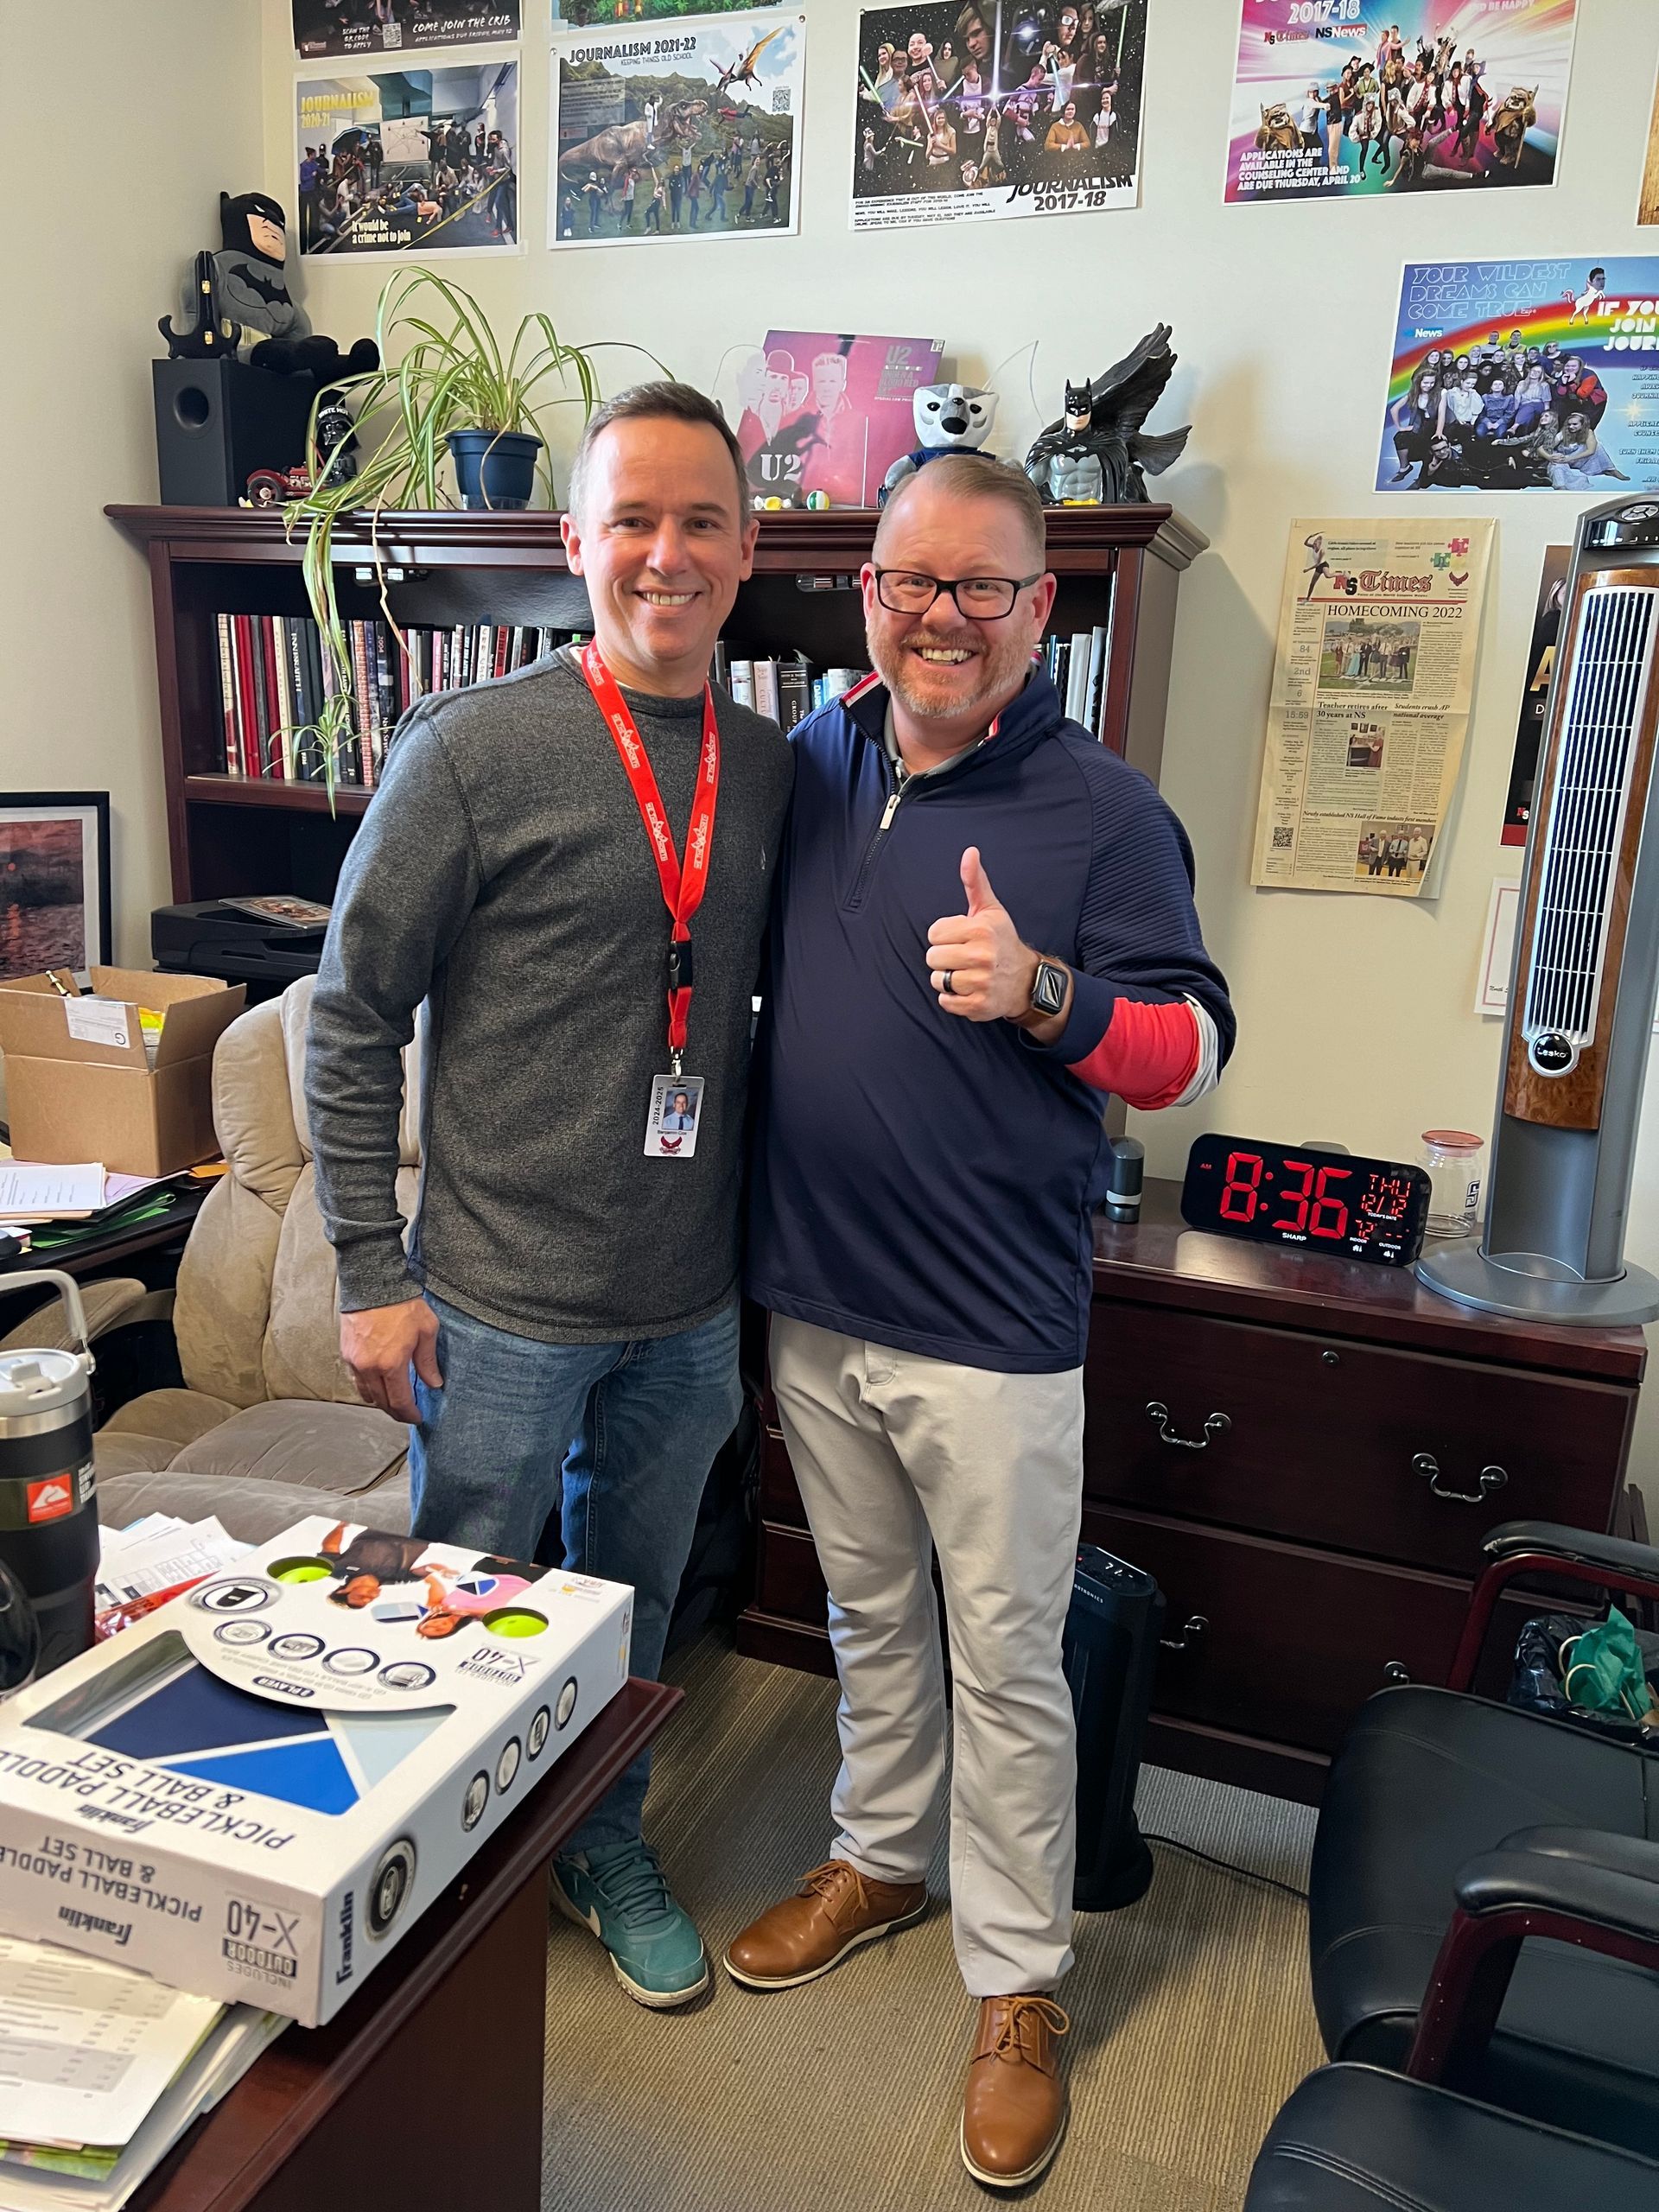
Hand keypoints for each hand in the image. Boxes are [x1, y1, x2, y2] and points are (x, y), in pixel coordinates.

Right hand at [340, 1296, 440, 1424]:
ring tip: (393, 1400)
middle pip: (381, 1402)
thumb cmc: (402, 1304)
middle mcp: (369, 1367)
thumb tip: (434, 1383)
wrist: (373, 1283)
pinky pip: (355, 1379)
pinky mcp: (346, 1352)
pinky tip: (378, 1383)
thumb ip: (427, 1361)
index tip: (417, 1417)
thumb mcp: (426, 1330)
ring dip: (380, 1400)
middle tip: (406, 1413)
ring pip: (365, 1393)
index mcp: (391, 1364)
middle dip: (395, 1411)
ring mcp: (354, 1361)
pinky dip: (367, 1386)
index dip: (408, 1414)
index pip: (399, 1401)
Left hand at [926, 847, 1040, 1022]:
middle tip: (964, 958)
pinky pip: (945, 1002)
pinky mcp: (978, 1005)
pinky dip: (953, 999)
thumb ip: (975, 882)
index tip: (962, 939)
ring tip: (967, 974)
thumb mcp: (991, 909)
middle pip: (932, 957)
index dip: (944, 936)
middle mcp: (981, 956)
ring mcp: (980, 983)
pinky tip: (969, 989)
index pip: (933, 934)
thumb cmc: (1002, 941)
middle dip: (944, 958)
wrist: (1026, 980)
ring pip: (937, 980)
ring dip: (948, 979)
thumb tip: (969, 852)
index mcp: (980, 930)